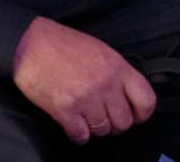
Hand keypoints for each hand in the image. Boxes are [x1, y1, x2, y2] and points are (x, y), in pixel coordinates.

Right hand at [12, 17, 155, 143]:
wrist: (32, 45)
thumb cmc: (63, 44)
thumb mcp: (100, 50)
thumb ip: (116, 72)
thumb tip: (126, 93)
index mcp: (117, 67)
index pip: (146, 100)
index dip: (142, 113)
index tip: (136, 115)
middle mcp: (105, 85)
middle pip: (124, 121)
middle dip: (117, 124)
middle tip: (108, 118)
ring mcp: (86, 99)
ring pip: (103, 130)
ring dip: (96, 128)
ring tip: (88, 118)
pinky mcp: (65, 111)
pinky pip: (81, 136)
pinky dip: (79, 135)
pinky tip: (75, 125)